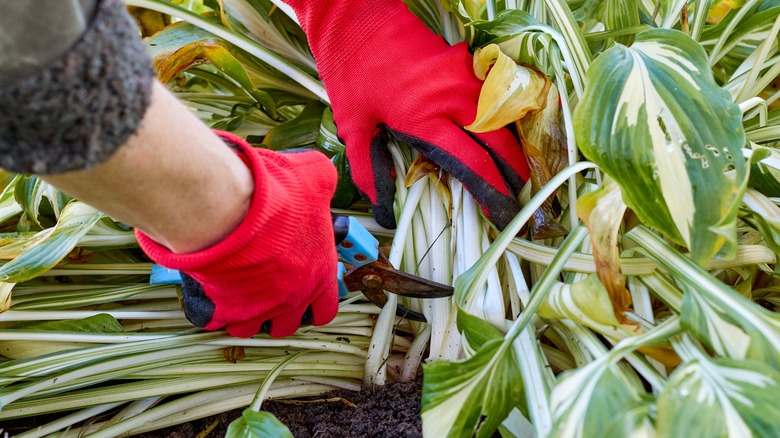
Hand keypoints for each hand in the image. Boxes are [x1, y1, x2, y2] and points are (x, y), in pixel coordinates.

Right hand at [136, 132, 338, 337]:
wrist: (229, 208)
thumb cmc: (274, 196)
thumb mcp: (314, 176)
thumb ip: (322, 180)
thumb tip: (321, 174)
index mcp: (318, 275)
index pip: (326, 310)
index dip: (315, 303)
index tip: (303, 292)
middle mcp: (291, 298)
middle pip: (287, 325)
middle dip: (278, 311)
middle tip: (265, 289)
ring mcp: (257, 308)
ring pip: (251, 328)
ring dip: (245, 313)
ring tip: (237, 290)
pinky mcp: (223, 310)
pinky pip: (216, 321)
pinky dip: (212, 310)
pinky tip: (211, 289)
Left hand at [285, 0, 529, 228]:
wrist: (357, 20)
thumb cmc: (352, 75)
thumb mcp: (352, 128)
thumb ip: (368, 171)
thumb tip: (383, 212)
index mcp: (425, 120)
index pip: (473, 165)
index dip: (492, 193)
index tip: (502, 215)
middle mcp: (453, 99)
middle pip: (500, 143)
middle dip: (515, 174)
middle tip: (522, 198)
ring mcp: (465, 77)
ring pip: (504, 118)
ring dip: (515, 147)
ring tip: (520, 174)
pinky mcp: (468, 62)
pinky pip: (496, 96)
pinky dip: (505, 120)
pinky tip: (506, 138)